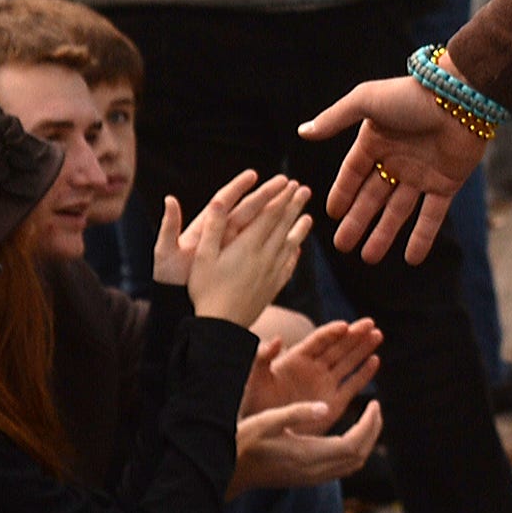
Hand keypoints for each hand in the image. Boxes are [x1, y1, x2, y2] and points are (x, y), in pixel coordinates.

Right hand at [167, 173, 310, 325]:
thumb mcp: (203, 257)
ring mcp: (271, 274)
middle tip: (305, 191)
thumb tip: (219, 200)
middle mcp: (264, 257)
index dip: (281, 198)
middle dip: (294, 206)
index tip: (291, 184)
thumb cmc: (206, 291)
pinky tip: (297, 251)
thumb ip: (214, 228)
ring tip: (309, 218)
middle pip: (283, 227)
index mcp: (247, 246)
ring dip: (299, 229)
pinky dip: (294, 255)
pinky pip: (287, 267)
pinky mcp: (272, 289)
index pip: (269, 215)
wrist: (221, 328)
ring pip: (290, 246)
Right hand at [229, 398, 382, 493]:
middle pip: (359, 457)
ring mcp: (312, 479)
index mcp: (307, 455)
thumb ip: (296, 413)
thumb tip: (326, 407)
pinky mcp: (308, 479)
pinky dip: (353, 450)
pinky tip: (349, 434)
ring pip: (352, 465)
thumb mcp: (267, 421)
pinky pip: (342, 468)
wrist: (229, 473)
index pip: (353, 444)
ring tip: (368, 419)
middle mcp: (314, 472)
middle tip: (375, 408)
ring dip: (366, 442)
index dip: (369, 425)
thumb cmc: (243, 442)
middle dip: (373, 431)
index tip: (374, 403)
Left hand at [242, 319, 380, 420]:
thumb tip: (277, 339)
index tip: (345, 326)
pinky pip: (352, 385)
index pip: (318, 340)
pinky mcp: (334, 403)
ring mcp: (325, 384)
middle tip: (371, 323)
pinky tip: (375, 361)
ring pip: (348, 362)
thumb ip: (262, 358)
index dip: (332, 332)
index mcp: (296, 359)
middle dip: (354, 335)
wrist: (261, 431)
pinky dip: (364, 373)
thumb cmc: (252, 403)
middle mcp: (314, 368)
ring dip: (363, 349)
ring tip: (378, 335)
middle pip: (338, 347)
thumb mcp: (254, 378)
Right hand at [298, 74, 487, 262]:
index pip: (353, 173)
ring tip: (368, 258)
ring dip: (384, 234)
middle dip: (358, 222)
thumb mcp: (366, 101)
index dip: (342, 194)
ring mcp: (422, 173)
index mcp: (376, 140)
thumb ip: (335, 118)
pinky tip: (411, 259)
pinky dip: (422, 237)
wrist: (461, 98)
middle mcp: (397, 159)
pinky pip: (432, 216)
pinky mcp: (446, 184)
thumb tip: (302, 132)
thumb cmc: (411, 96)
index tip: (330, 216)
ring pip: (398, 211)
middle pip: (372, 197)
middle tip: (342, 246)